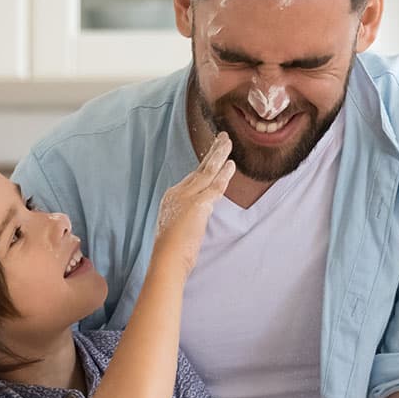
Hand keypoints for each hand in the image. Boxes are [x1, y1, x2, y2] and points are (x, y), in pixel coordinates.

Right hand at [153, 132, 233, 274]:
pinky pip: (214, 186)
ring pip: (207, 171)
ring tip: (228, 142)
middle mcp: (178, 192)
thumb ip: (190, 214)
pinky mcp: (198, 204)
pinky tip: (231, 164)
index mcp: (173, 197)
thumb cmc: (173, 250)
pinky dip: (223, 174)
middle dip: (213, 152)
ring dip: (219, 155)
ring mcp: (187, 197)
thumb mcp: (179, 226)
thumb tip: (201, 211)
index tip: (216, 153)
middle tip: (223, 138)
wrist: (167, 259)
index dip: (206, 164)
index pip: (194, 177)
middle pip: (200, 168)